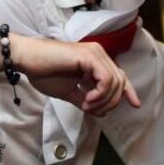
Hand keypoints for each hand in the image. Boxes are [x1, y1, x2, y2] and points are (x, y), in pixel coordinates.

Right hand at [16, 36, 140, 116]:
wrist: (27, 60)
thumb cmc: (43, 72)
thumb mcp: (69, 92)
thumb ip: (85, 99)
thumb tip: (100, 111)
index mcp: (95, 61)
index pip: (120, 76)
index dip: (129, 91)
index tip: (136, 105)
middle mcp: (98, 53)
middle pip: (120, 82)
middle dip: (110, 102)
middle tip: (91, 110)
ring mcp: (94, 53)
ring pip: (115, 82)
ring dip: (103, 100)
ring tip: (86, 105)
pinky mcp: (88, 56)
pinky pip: (107, 80)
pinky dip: (100, 94)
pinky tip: (87, 99)